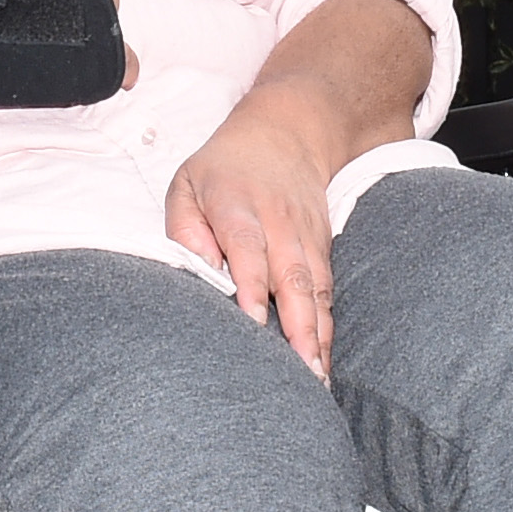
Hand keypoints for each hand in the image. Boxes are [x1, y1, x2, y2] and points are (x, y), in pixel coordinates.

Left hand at [164, 96, 339, 378]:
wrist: (287, 133)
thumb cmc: (223, 169)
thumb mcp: (186, 184)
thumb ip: (184, 228)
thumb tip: (199, 269)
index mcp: (237, 204)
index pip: (247, 246)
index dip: (251, 284)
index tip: (252, 322)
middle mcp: (278, 222)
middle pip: (292, 275)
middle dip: (298, 325)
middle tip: (299, 370)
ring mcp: (306, 236)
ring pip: (317, 289)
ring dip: (318, 334)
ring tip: (317, 378)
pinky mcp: (324, 248)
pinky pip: (328, 292)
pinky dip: (327, 327)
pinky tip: (324, 362)